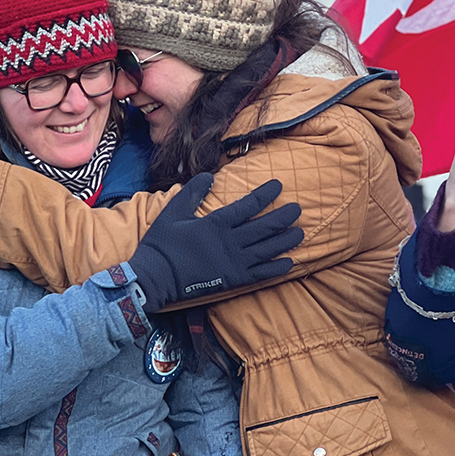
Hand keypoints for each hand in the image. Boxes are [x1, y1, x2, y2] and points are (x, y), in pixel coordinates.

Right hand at [128, 175, 303, 313]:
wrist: (154, 279)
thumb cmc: (162, 244)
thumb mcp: (173, 212)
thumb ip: (192, 192)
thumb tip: (210, 175)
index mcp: (216, 224)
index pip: (248, 205)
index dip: (265, 194)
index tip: (279, 185)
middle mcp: (229, 242)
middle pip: (264, 227)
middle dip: (283, 217)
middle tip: (298, 209)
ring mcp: (233, 262)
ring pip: (267, 250)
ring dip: (286, 241)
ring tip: (300, 232)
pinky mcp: (233, 280)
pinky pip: (261, 274)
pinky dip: (276, 268)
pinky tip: (290, 262)